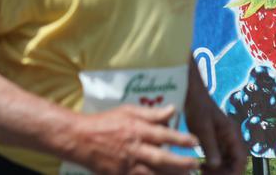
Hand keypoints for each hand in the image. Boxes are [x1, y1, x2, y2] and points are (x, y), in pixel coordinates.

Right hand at [68, 105, 199, 173]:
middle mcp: (134, 148)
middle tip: (195, 165)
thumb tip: (173, 110)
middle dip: (181, 164)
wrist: (80, 139)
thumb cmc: (106, 122)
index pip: (163, 135)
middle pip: (161, 159)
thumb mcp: (129, 111)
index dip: (181, 139)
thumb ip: (152, 113)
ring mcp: (127, 165)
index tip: (196, 142)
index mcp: (136, 130)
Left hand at [184, 90, 244, 173]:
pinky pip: (218, 159)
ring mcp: (223, 141)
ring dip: (218, 171)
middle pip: (234, 163)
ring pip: (226, 163)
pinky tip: (201, 168)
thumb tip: (216, 165)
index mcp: (232, 134)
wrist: (191, 94)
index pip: (241, 159)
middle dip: (225, 173)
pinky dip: (212, 166)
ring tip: (203, 173)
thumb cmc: (198, 106)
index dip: (236, 172)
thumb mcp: (203, 127)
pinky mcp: (215, 142)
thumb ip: (210, 146)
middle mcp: (230, 139)